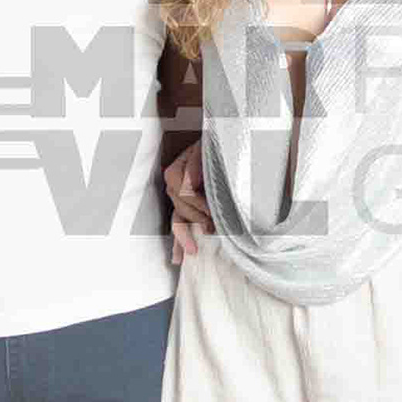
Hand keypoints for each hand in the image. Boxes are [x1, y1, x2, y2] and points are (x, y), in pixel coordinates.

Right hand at [163, 135, 210, 265]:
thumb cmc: (221, 146)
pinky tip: (177, 258)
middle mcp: (175, 182)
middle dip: (196, 218)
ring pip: (176, 219)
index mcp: (180, 167)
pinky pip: (178, 224)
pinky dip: (178, 242)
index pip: (182, 189)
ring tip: (193, 251)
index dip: (196, 202)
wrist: (226, 144)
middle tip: (211, 227)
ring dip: (184, 236)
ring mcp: (178, 196)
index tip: (212, 211)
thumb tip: (191, 184)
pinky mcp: (185, 207)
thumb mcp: (210, 149)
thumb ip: (199, 163)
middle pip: (179, 206)